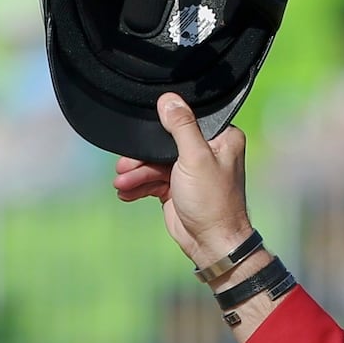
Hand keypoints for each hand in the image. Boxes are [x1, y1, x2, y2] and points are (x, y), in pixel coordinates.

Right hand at [113, 93, 252, 268]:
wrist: (210, 243)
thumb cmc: (212, 202)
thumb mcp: (195, 158)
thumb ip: (182, 127)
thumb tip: (169, 99)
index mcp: (222, 138)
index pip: (188, 119)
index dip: (164, 124)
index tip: (144, 129)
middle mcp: (207, 151)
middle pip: (165, 142)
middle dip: (141, 156)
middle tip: (123, 165)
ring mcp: (191, 170)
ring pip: (155, 162)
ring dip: (137, 173)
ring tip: (121, 183)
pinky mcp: (177, 187)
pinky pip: (153, 180)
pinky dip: (139, 186)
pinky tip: (125, 192)